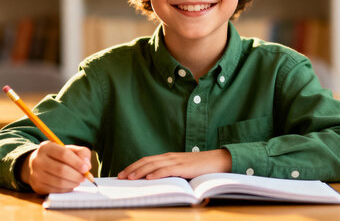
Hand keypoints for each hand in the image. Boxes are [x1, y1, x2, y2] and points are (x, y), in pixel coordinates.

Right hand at [20, 141, 91, 194]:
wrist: (37, 165)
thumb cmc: (57, 156)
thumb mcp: (69, 149)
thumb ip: (82, 153)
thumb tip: (87, 165)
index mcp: (46, 147)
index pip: (63, 154)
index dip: (77, 162)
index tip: (86, 168)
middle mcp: (38, 160)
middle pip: (61, 170)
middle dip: (76, 175)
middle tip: (84, 177)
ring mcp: (36, 174)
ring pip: (59, 182)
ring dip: (73, 183)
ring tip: (78, 180)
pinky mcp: (37, 186)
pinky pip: (56, 190)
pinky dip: (67, 189)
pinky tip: (70, 185)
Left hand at [117, 149, 231, 179]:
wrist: (219, 160)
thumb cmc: (201, 167)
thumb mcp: (183, 170)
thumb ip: (171, 173)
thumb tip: (155, 182)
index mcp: (169, 157)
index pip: (147, 160)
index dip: (134, 166)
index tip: (123, 173)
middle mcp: (170, 157)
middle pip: (147, 161)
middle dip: (132, 169)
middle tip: (120, 176)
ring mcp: (177, 161)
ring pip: (154, 165)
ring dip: (140, 171)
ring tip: (129, 178)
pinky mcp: (184, 167)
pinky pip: (167, 170)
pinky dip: (157, 173)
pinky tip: (149, 178)